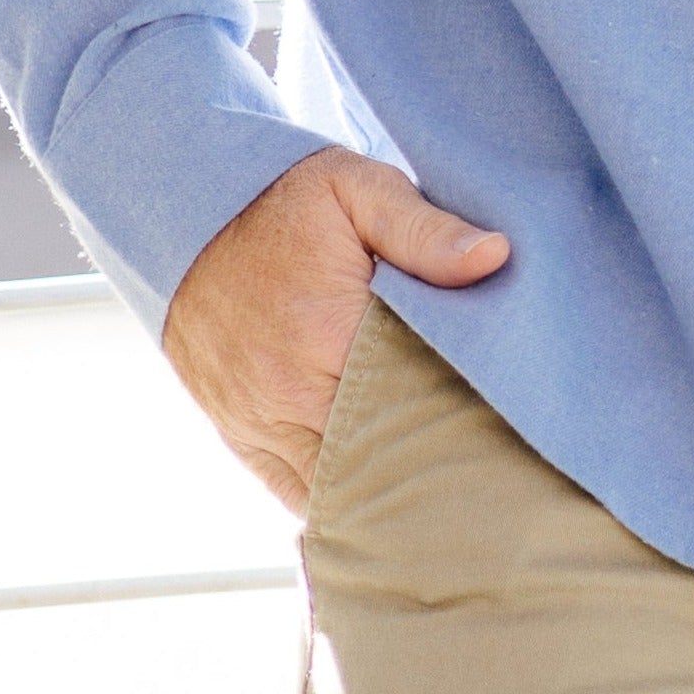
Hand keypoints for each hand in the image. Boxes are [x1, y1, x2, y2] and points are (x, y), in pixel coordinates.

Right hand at [163, 148, 508, 513]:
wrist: (188, 225)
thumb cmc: (285, 206)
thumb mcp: (358, 190)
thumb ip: (426, 229)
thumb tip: (494, 256)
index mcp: (329, 334)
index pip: (416, 399)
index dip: (464, 412)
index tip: (506, 416)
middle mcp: (291, 396)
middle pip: (382, 457)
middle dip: (432, 461)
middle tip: (489, 463)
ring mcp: (263, 426)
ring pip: (340, 489)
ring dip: (386, 490)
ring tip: (444, 488)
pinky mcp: (243, 439)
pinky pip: (297, 495)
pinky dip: (339, 501)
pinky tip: (382, 503)